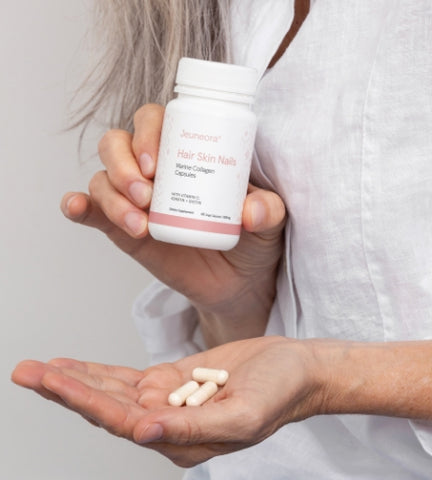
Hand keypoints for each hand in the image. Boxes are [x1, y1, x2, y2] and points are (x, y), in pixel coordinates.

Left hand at [11, 336, 322, 467]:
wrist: (295, 369)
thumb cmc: (279, 392)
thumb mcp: (243, 414)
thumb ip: (194, 428)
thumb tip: (143, 433)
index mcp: (183, 441)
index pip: (122, 422)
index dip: (84, 401)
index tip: (52, 381)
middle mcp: (167, 425)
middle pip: (106, 406)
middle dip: (65, 389)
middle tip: (26, 372)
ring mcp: (167, 402)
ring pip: (111, 391)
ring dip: (75, 379)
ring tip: (38, 368)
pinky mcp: (172, 381)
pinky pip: (127, 378)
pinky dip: (100, 371)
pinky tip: (75, 366)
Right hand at [62, 104, 285, 344]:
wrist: (238, 282)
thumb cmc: (253, 240)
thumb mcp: (270, 222)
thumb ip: (268, 212)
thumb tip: (250, 213)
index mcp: (187, 153)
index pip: (157, 121)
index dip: (148, 131)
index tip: (156, 163)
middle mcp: (155, 171)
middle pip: (119, 143)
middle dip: (124, 164)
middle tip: (148, 192)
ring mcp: (136, 200)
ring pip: (103, 178)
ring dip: (112, 195)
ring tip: (141, 223)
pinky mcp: (124, 231)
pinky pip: (94, 211)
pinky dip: (80, 206)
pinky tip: (77, 206)